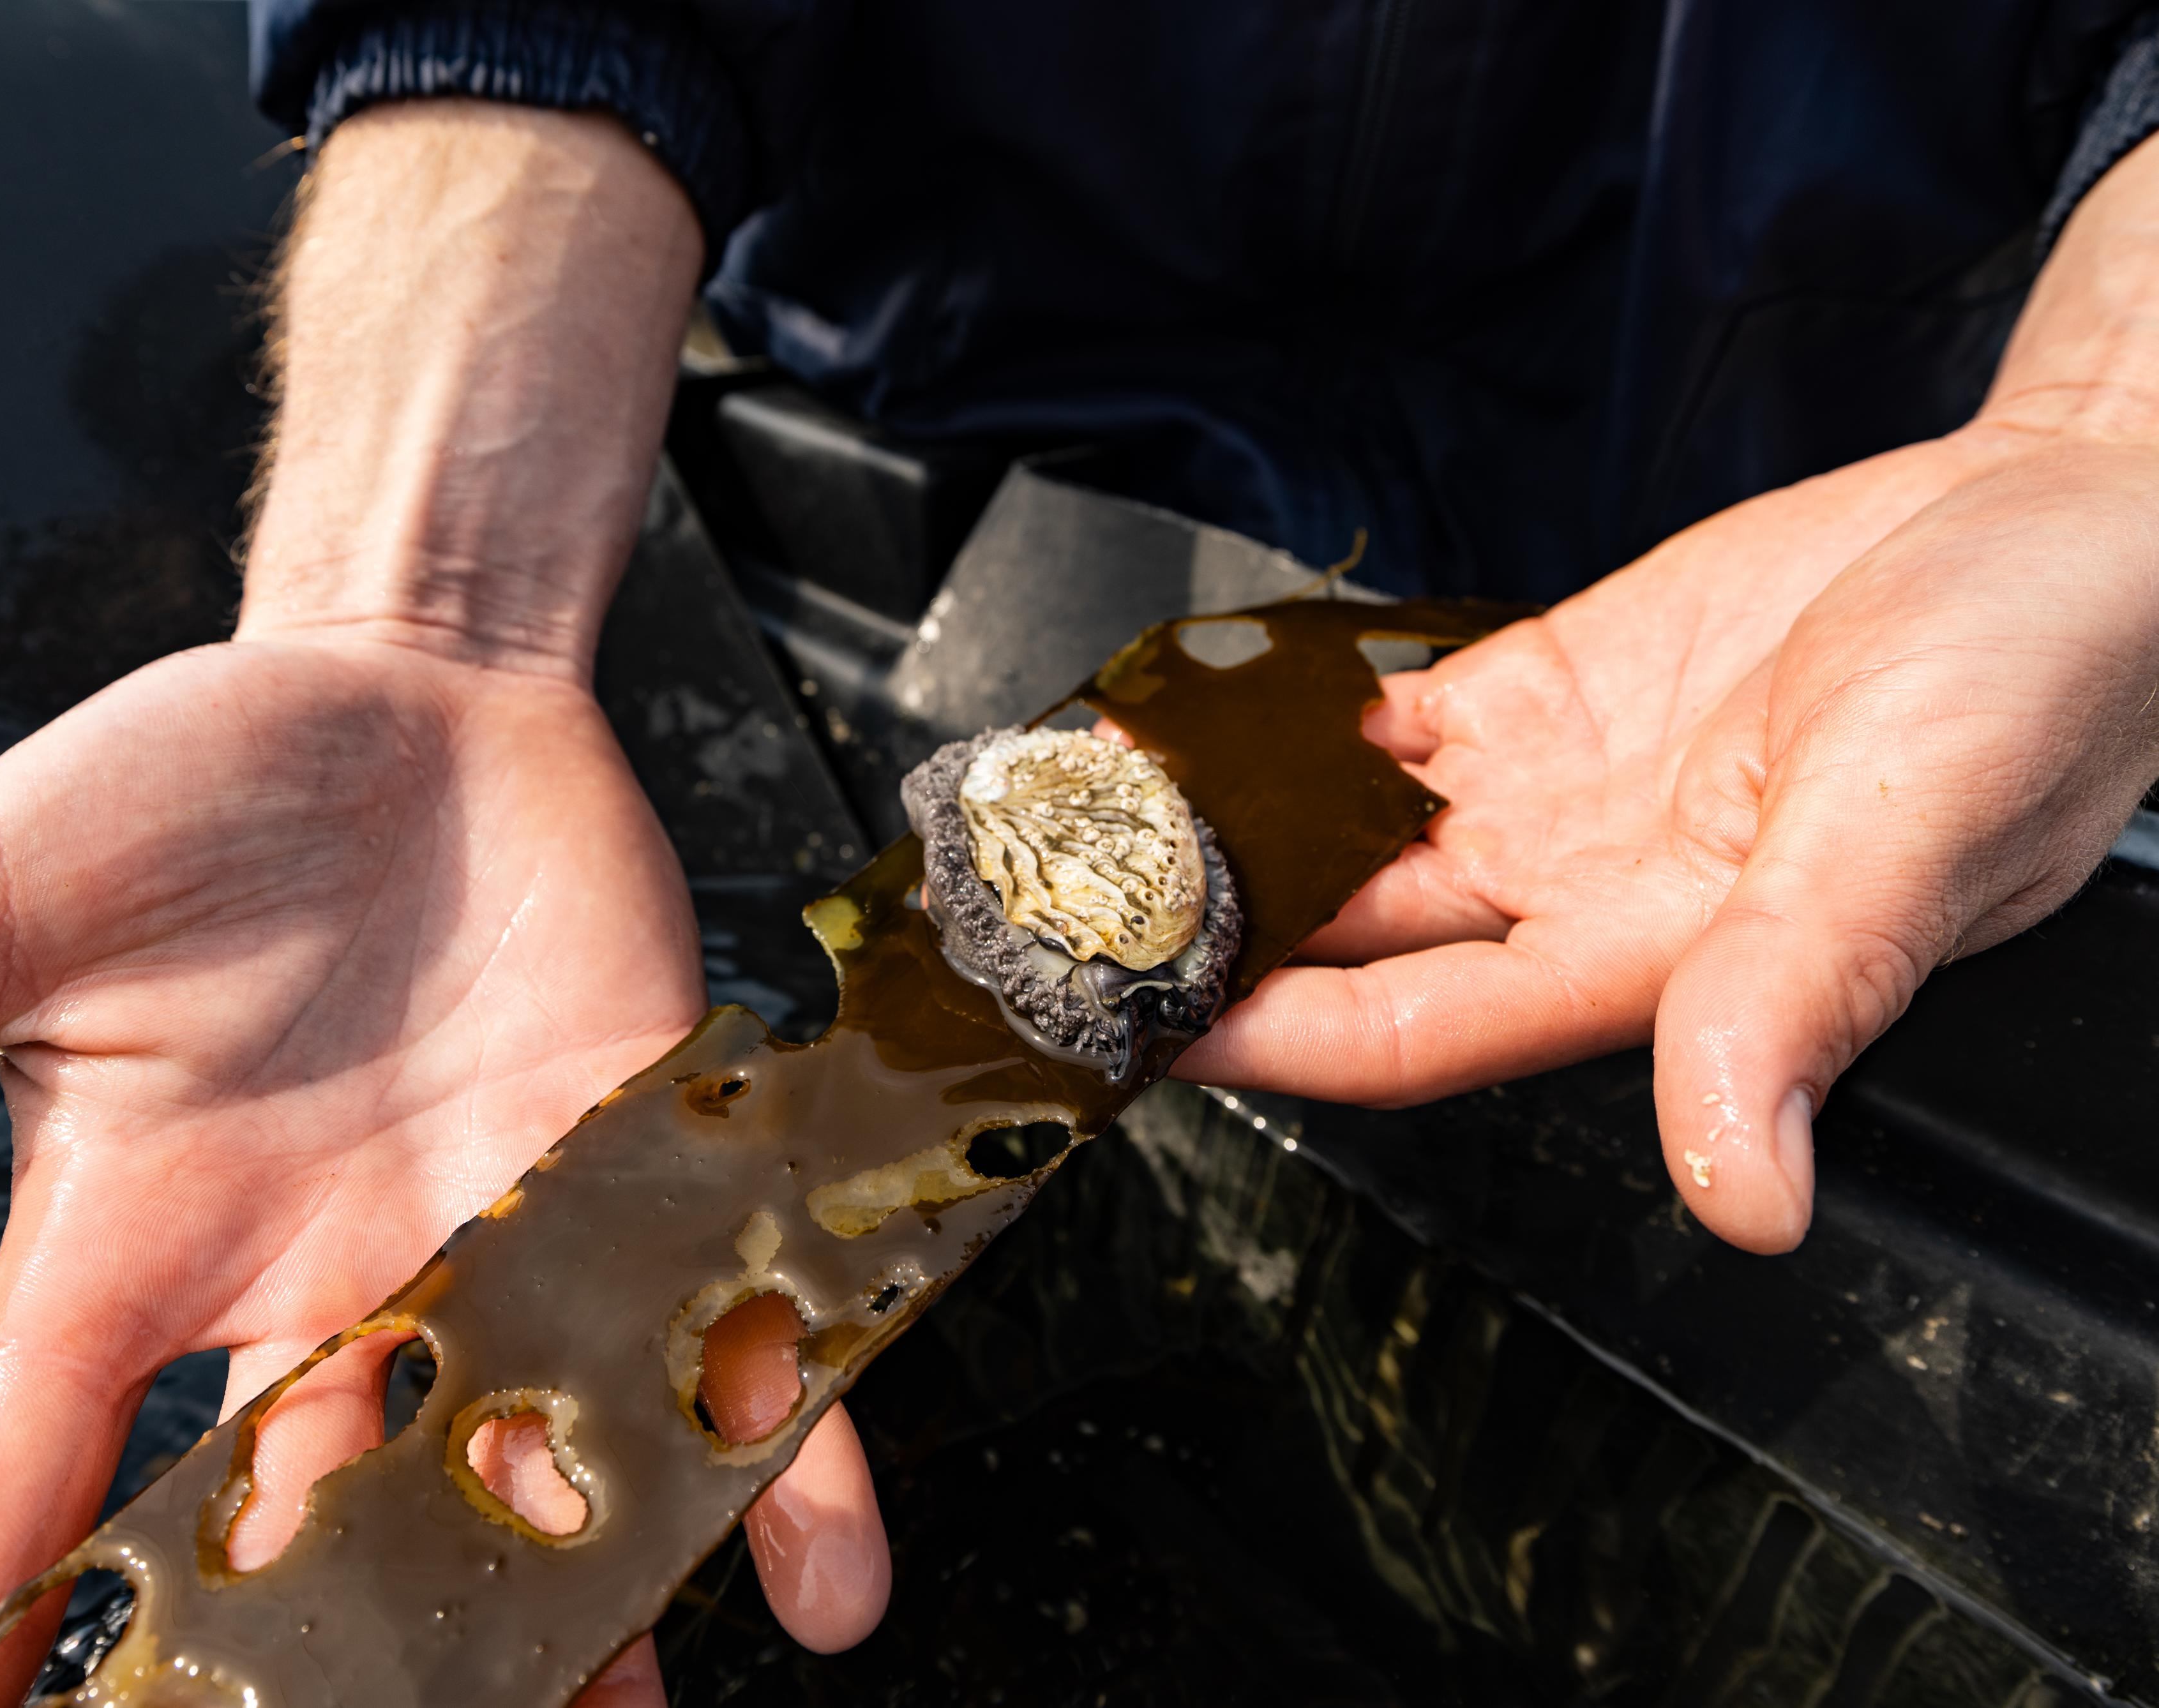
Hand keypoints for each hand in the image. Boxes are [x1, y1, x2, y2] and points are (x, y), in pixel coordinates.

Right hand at [0, 633, 890, 1702]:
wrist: (403, 688)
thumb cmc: (174, 796)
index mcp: (126, 1269)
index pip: (21, 1510)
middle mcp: (312, 1302)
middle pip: (297, 1547)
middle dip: (314, 1675)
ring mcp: (491, 1253)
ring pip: (520, 1489)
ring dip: (573, 1626)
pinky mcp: (644, 1178)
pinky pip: (714, 1348)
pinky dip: (774, 1458)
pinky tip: (825, 1579)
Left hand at [1177, 426, 2158, 1250]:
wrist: (2075, 522)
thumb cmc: (2043, 682)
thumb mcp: (1912, 832)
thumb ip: (1799, 998)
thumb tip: (1749, 1191)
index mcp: (1662, 962)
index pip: (1418, 1032)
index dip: (1276, 1036)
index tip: (1143, 1020)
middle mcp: (1587, 894)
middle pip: (1352, 945)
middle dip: (1213, 933)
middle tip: (1068, 909)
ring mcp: (1560, 793)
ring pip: (1352, 840)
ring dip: (1233, 831)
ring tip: (1099, 812)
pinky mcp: (1556, 689)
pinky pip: (1394, 729)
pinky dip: (1301, 728)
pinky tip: (1209, 717)